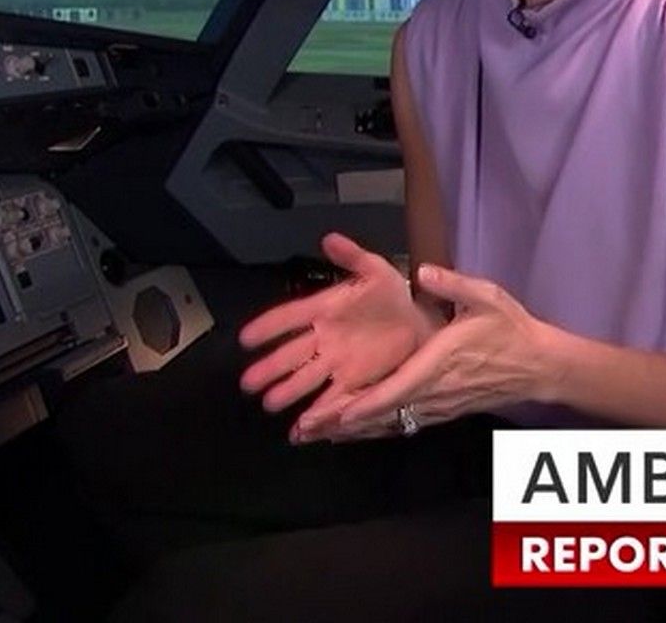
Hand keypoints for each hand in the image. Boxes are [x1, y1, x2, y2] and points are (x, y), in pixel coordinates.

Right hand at [238, 233, 438, 436]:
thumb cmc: (392, 295)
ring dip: (288, 391)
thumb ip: (352, 256)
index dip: (268, 326)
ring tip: (270, 404)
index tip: (246, 338)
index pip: (290, 316)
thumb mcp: (375, 270)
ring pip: (306, 378)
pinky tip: (300, 427)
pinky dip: (317, 412)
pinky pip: (331, 397)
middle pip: (291, 354)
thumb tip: (329, 238)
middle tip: (247, 383)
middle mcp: (324, 338)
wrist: (419, 323)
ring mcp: (336, 362)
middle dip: (270, 368)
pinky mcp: (354, 381)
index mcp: (325, 308)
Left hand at [304, 265, 558, 442]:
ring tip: (313, 435)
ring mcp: (438, 405)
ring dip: (351, 431)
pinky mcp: (442, 411)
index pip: (398, 389)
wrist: (538, 365)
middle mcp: (435, 390)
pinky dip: (373, 429)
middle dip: (342, 423)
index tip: (336, 413)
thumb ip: (452, 284)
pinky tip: (349, 432)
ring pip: (389, 423)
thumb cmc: (510, 329)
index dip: (366, 404)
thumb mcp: (486, 297)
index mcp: (440, 362)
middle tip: (303, 431)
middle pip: (384, 414)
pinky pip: (402, 424)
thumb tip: (422, 272)